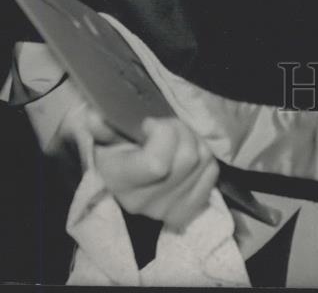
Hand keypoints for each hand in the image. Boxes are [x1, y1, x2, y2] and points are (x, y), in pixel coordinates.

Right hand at [84, 110, 219, 232]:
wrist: (120, 181)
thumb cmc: (113, 151)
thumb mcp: (104, 136)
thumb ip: (103, 126)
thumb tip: (94, 118)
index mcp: (119, 182)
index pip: (158, 163)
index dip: (162, 134)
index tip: (149, 125)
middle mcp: (142, 203)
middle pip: (187, 157)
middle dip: (181, 130)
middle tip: (166, 126)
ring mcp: (166, 211)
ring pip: (202, 161)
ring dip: (195, 140)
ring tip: (176, 139)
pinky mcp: (186, 211)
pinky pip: (211, 173)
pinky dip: (205, 157)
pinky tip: (187, 155)